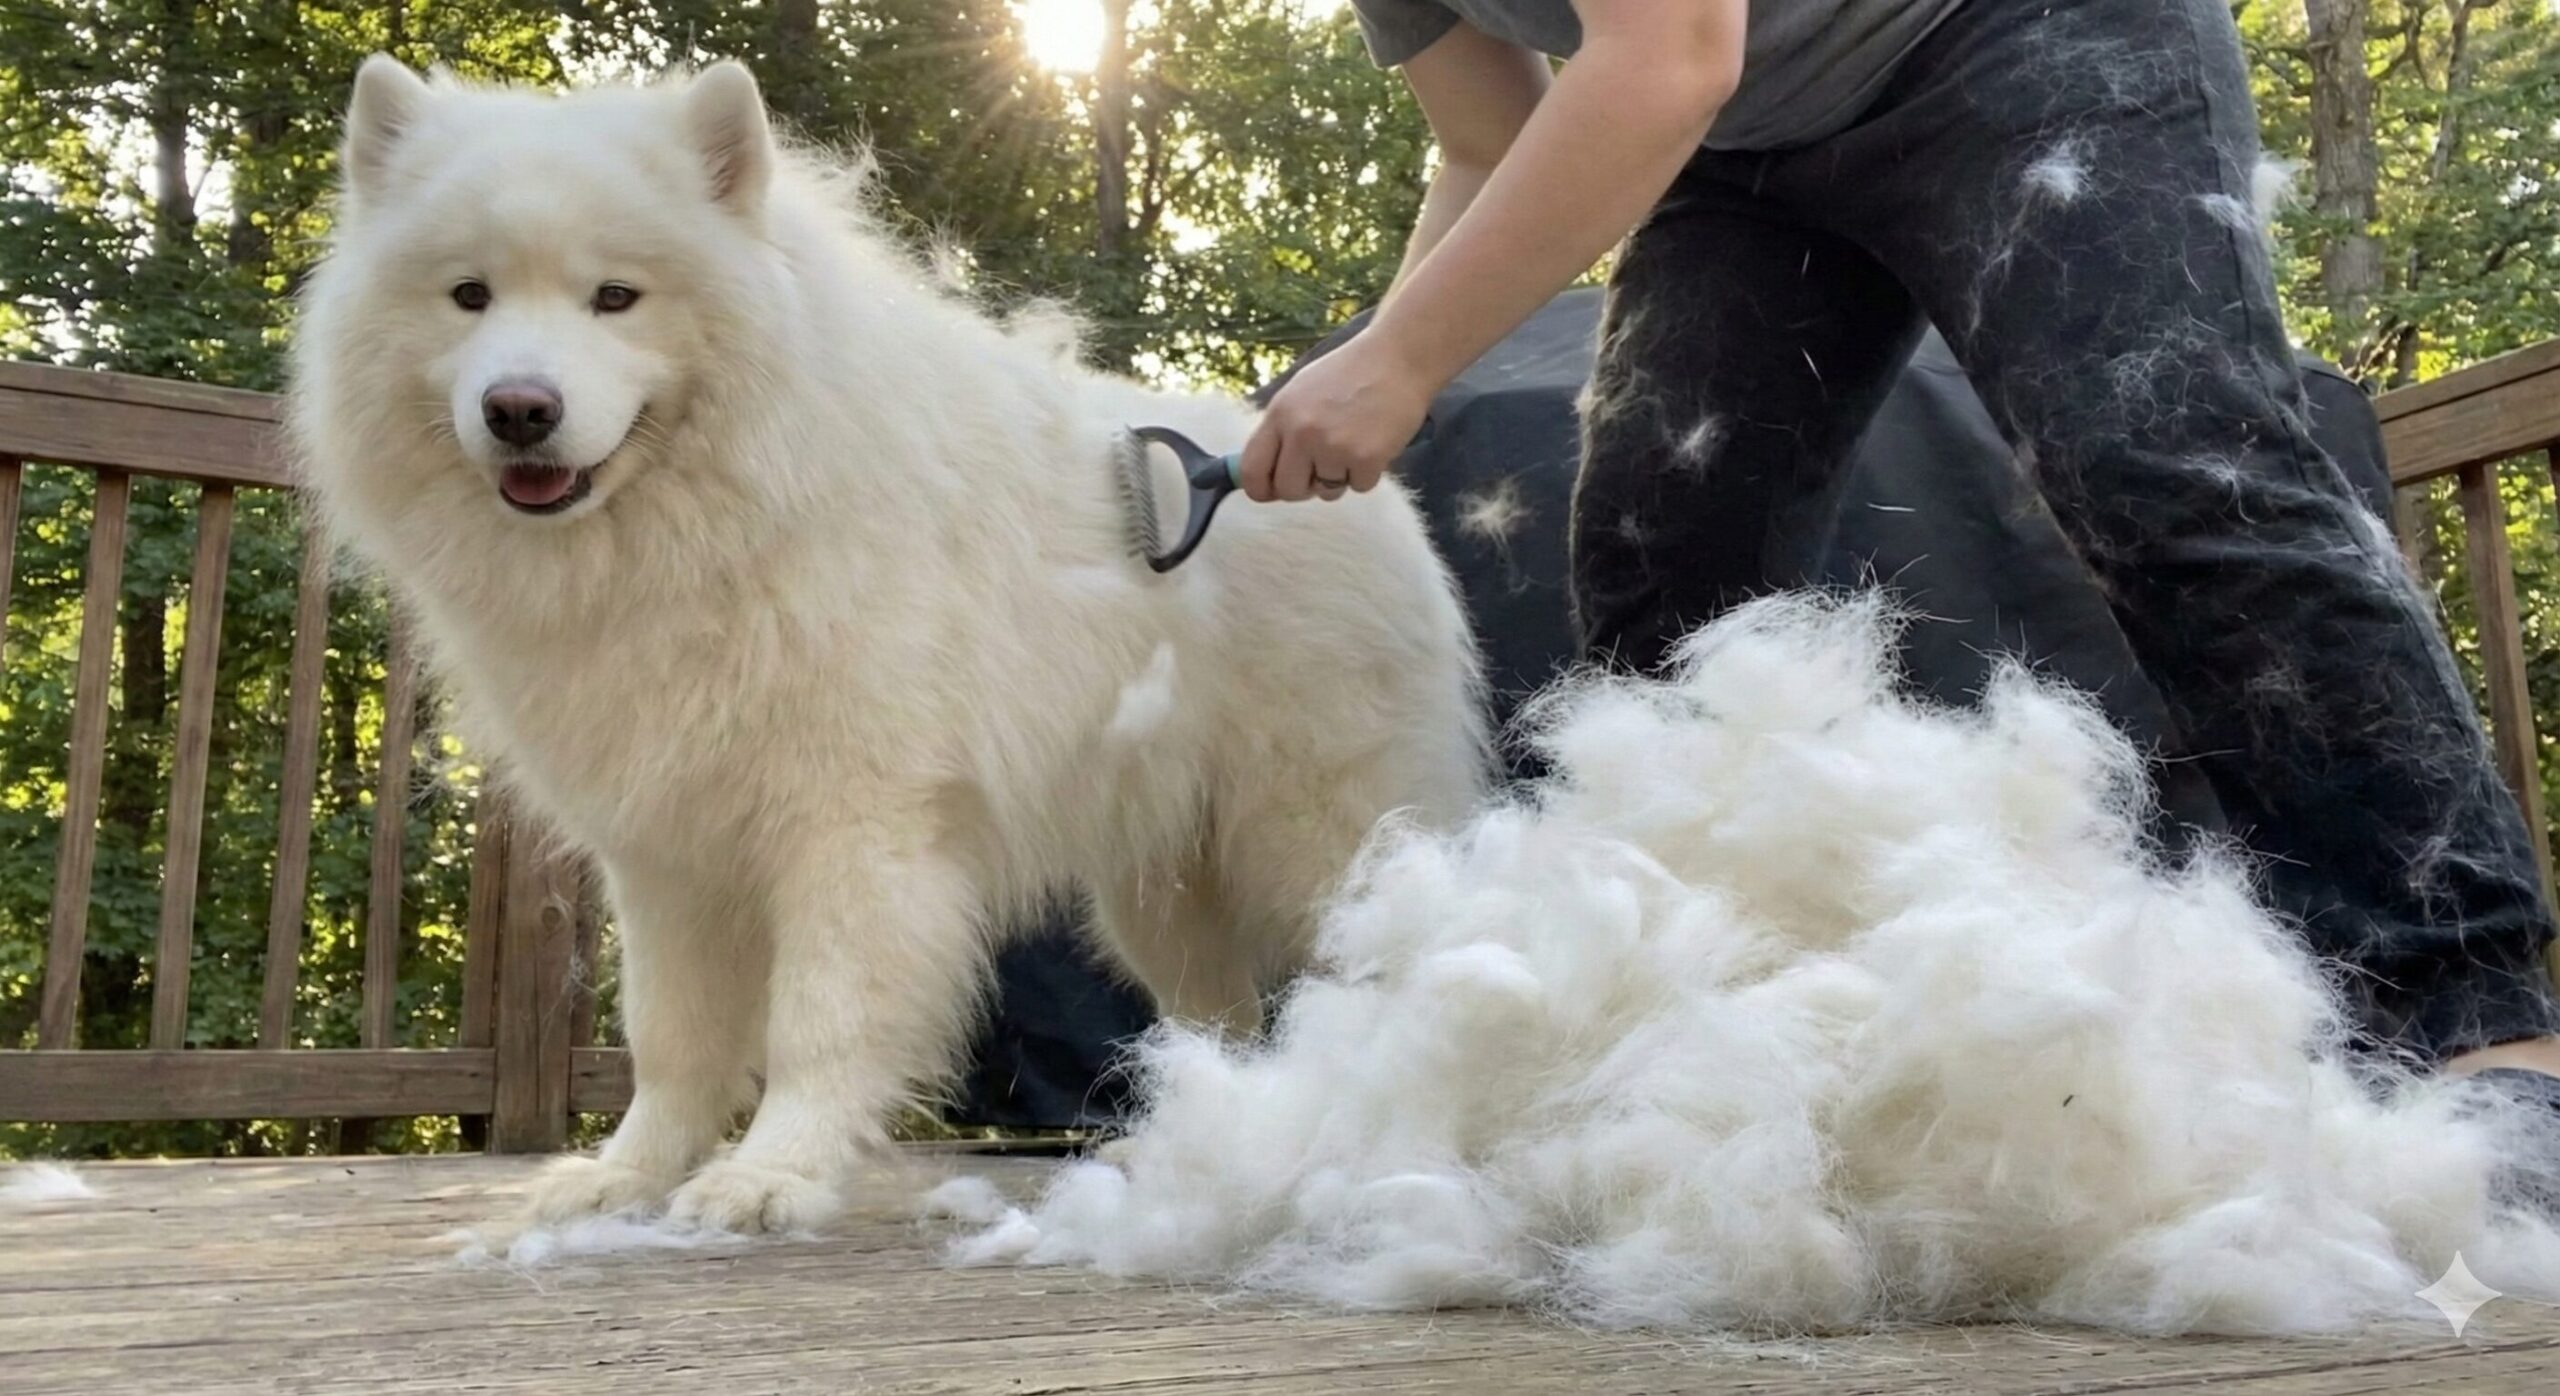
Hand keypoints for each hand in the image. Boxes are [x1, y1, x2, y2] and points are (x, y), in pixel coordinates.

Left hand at [1239, 331, 1437, 502]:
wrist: (1397, 358)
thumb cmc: (1348, 373)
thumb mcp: (1299, 392)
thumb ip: (1280, 430)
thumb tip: (1265, 474)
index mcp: (1280, 414)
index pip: (1251, 471)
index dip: (1261, 489)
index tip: (1273, 491)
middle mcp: (1302, 433)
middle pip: (1288, 490)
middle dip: (1304, 487)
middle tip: (1322, 468)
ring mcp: (1334, 447)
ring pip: (1327, 492)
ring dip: (1340, 477)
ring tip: (1353, 442)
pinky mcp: (1367, 458)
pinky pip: (1359, 487)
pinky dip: (1368, 473)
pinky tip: (1374, 442)